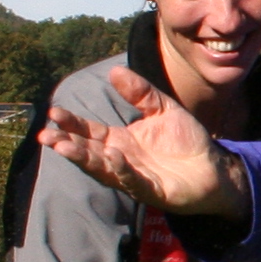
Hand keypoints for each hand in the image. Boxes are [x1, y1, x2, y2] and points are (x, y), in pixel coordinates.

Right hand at [39, 66, 247, 219]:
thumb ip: (140, 93)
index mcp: (119, 141)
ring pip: (102, 169)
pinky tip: (111, 156)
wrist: (215, 167)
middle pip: (87, 152)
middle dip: (66, 144)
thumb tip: (115, 71)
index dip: (71, 124)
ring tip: (62, 147)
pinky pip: (132, 180)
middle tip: (46, 135)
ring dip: (83, 158)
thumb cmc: (186, 140)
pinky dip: (121, 170)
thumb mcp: (162, 109)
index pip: (89, 132)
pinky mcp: (152, 191)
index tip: (53, 112)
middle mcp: (121, 160)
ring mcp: (134, 177)